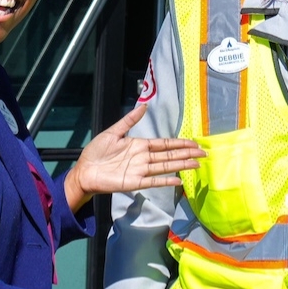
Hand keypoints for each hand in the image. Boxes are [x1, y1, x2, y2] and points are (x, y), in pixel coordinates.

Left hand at [63, 103, 204, 210]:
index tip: (194, 143)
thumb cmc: (96, 152)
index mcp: (140, 145)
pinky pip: (153, 181)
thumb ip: (129, 120)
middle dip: (186, 154)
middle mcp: (143, 158)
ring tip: (197, 164)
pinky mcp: (134, 182)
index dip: (179, 143)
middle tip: (203, 154)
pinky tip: (179, 180)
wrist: (84, 170)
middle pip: (169, 155)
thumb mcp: (113, 132)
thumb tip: (144, 106)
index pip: (164, 144)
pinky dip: (166, 181)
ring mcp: (140, 170)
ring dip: (181, 165)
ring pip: (165, 166)